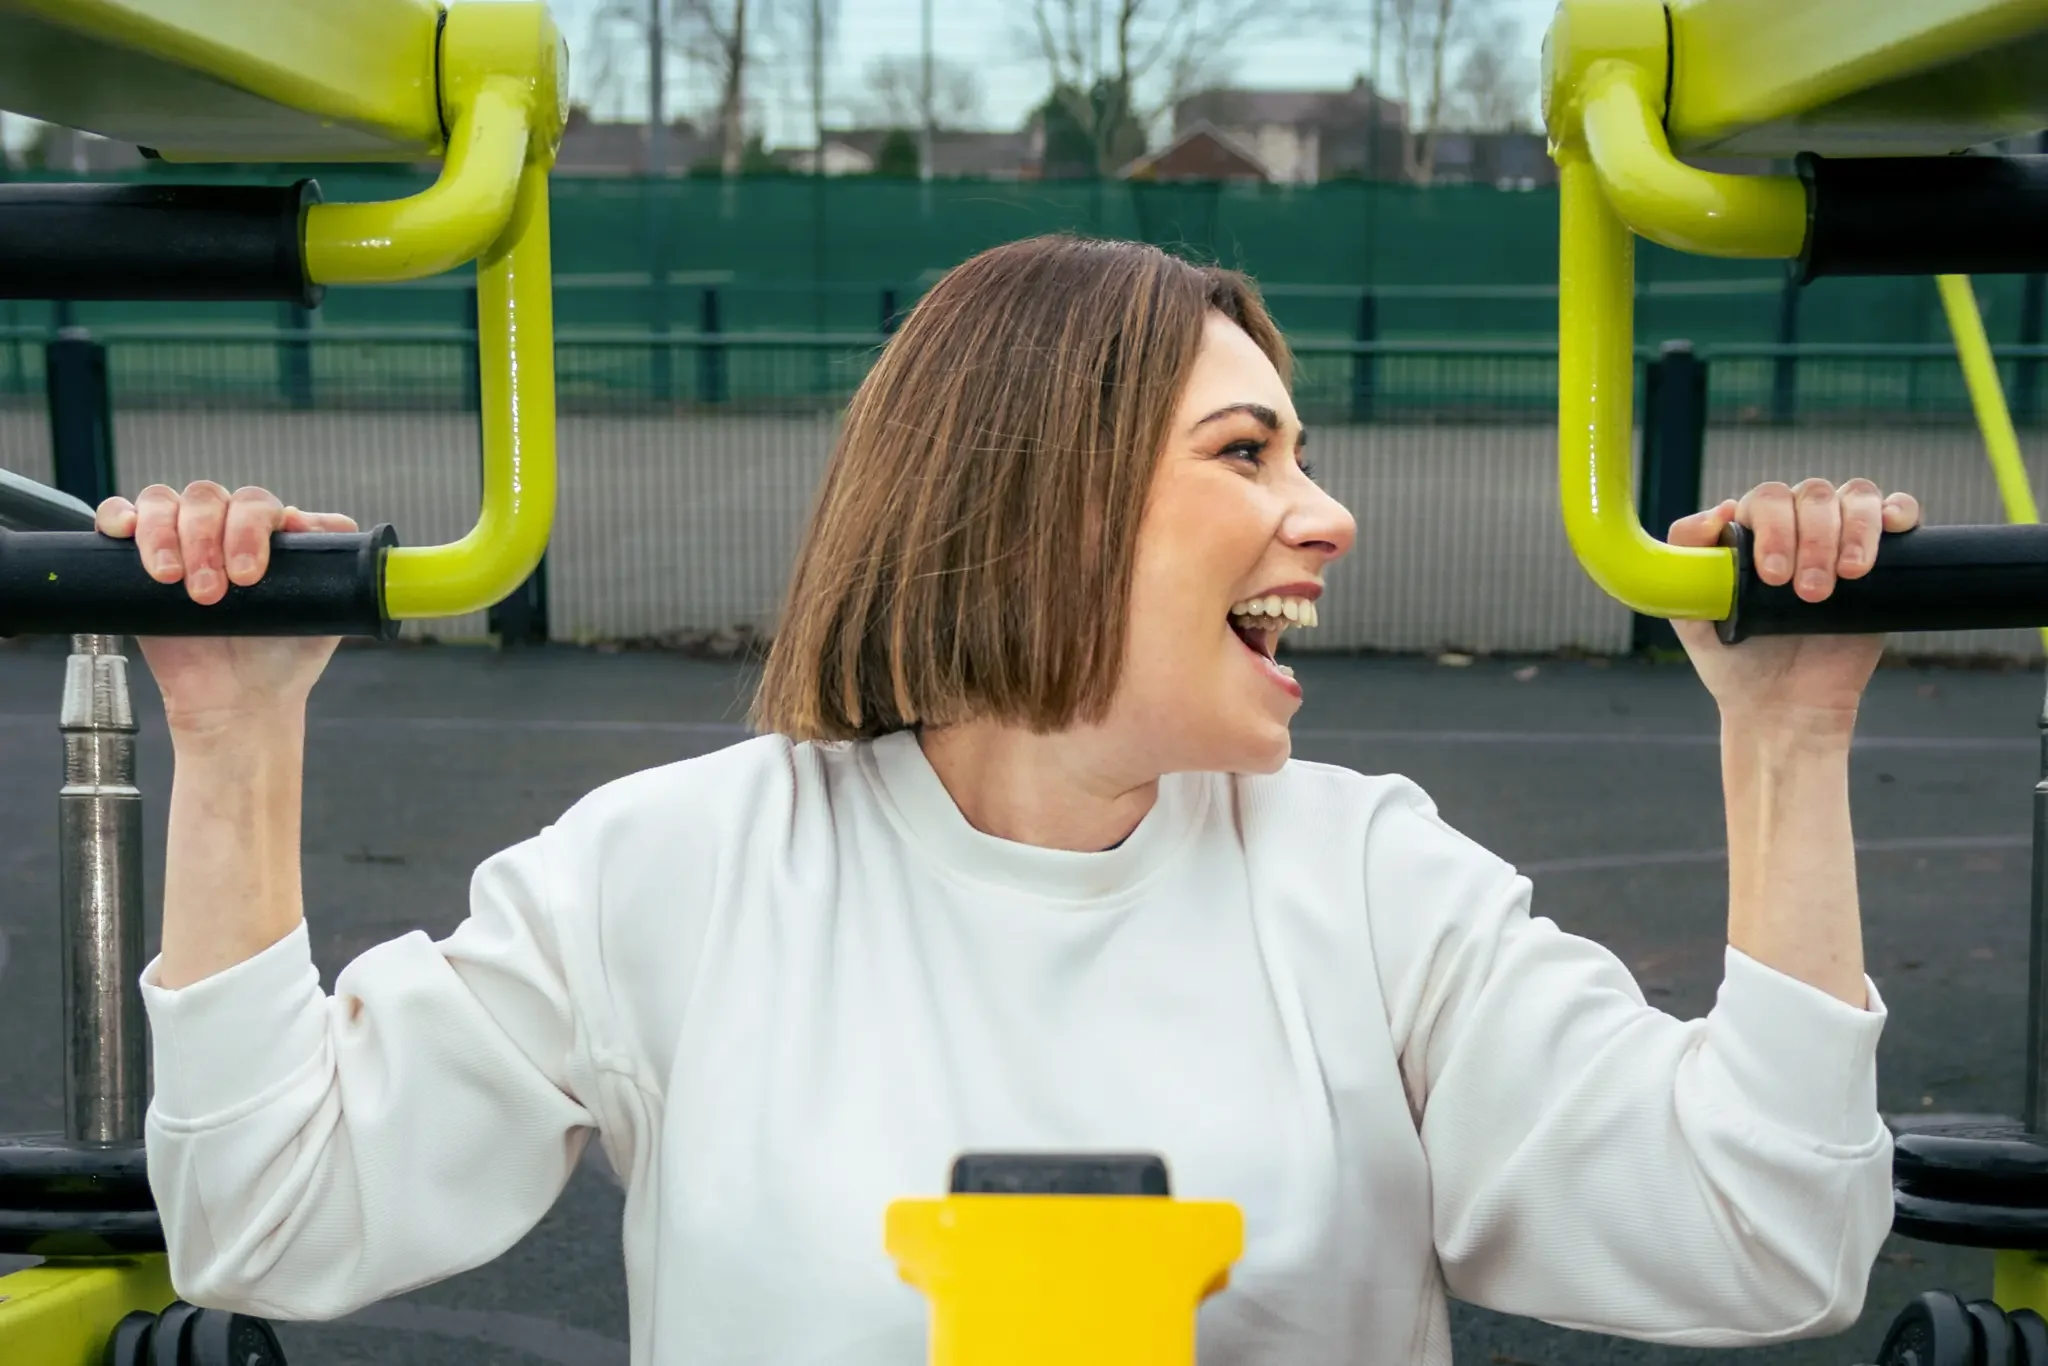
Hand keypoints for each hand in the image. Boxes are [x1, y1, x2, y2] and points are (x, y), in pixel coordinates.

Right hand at [96, 482, 358, 734]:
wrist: (239, 703)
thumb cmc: (284, 658)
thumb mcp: (325, 613)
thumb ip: (329, 566)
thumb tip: (300, 519)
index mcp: (268, 534)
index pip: (255, 503)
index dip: (249, 529)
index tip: (248, 576)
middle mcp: (224, 529)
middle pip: (207, 498)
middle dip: (205, 541)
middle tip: (211, 593)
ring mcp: (180, 541)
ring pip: (163, 501)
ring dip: (164, 535)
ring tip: (173, 581)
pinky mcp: (136, 561)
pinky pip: (121, 516)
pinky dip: (120, 515)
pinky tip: (126, 534)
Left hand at [1667, 478, 1920, 730]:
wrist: (1786, 707)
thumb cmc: (1735, 662)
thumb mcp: (1693, 614)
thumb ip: (1687, 559)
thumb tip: (1716, 511)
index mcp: (1751, 533)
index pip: (1767, 499)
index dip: (1774, 528)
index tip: (1774, 577)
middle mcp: (1795, 527)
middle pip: (1812, 494)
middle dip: (1813, 539)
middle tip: (1809, 593)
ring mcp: (1839, 539)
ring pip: (1855, 496)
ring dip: (1853, 530)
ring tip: (1846, 579)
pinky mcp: (1884, 559)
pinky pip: (1896, 511)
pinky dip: (1898, 510)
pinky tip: (1892, 531)